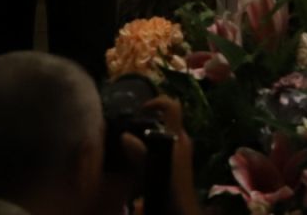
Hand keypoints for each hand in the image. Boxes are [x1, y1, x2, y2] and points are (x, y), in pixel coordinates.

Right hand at [118, 96, 199, 214]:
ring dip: (147, 132)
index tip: (140, 109)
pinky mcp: (177, 160)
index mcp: (177, 137)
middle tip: (126, 125)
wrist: (182, 209)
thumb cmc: (170, 189)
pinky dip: (150, 144)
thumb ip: (140, 154)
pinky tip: (133, 156)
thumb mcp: (153, 171)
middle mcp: (181, 139)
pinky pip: (163, 144)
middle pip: (167, 118)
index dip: (157, 102)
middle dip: (148, 118)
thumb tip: (125, 136)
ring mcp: (180, 149)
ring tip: (125, 139)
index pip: (173, 107)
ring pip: (164, 131)